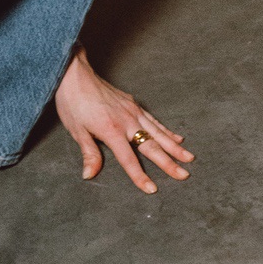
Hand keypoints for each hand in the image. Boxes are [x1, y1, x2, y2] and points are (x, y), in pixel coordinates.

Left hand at [54, 47, 192, 194]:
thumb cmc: (73, 102)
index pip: (129, 160)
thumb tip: (89, 175)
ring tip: (189, 158)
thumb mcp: (77, 130)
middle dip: (169, 163)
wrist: (75, 74)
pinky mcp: (134, 104)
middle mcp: (127, 122)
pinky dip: (167, 130)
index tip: (152, 189)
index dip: (140, 176)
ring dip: (175, 147)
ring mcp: (133, 112)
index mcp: (112, 131)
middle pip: (152, 147)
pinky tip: (177, 138)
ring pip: (159, 133)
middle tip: (184, 175)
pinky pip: (154, 121)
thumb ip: (89, 153)